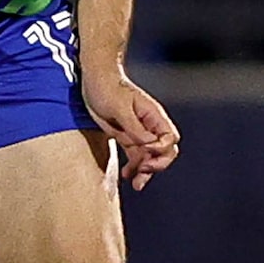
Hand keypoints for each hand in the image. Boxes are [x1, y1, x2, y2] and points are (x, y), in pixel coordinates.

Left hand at [83, 67, 179, 190]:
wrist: (94, 79)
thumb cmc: (107, 87)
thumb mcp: (119, 107)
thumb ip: (134, 127)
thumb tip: (148, 144)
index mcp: (153, 116)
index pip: (169, 139)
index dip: (160, 149)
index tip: (144, 151)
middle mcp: (149, 126)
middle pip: (165, 151)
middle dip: (156, 165)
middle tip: (142, 171)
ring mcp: (138, 133)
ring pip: (150, 157)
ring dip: (145, 172)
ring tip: (135, 183)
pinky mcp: (126, 137)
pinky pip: (136, 156)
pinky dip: (134, 167)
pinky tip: (126, 174)